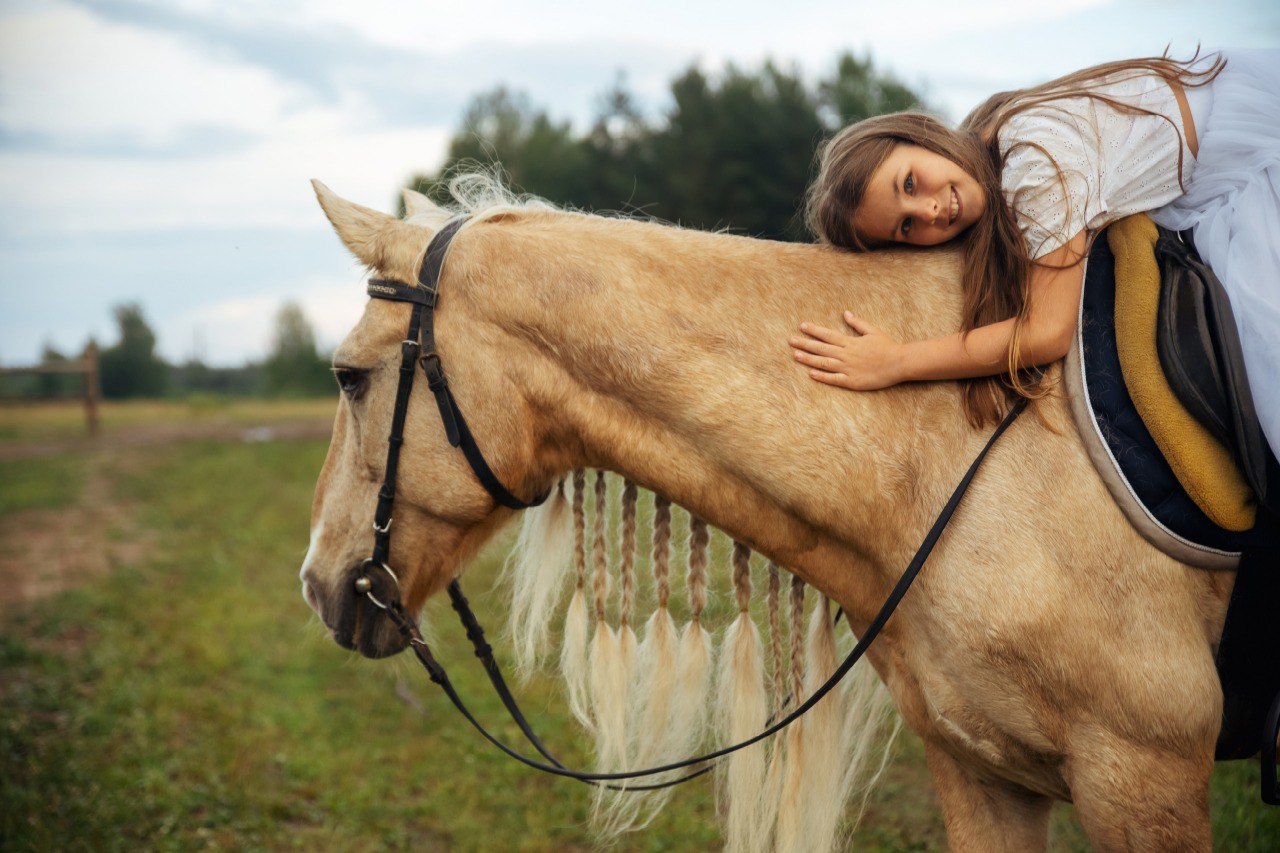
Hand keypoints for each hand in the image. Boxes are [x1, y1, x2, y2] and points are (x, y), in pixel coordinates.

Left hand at [789, 311, 904, 390]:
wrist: (899, 363)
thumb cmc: (887, 346)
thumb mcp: (873, 331)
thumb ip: (857, 323)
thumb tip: (846, 313)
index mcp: (850, 342)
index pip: (827, 335)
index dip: (814, 330)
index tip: (801, 326)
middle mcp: (846, 354)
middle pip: (821, 348)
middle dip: (805, 343)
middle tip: (790, 340)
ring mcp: (848, 368)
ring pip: (823, 363)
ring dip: (808, 359)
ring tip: (795, 355)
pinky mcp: (851, 381)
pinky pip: (833, 379)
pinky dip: (822, 376)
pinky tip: (810, 373)